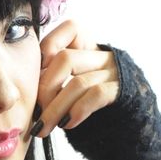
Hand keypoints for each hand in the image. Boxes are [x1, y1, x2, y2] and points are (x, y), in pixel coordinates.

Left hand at [30, 20, 119, 137]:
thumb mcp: (75, 88)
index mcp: (91, 49)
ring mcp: (115, 73)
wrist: (133, 131)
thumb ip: (57, 80)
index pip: (70, 29)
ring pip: (78, 83)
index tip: (35, 77)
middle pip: (65, 59)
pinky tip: (67, 124)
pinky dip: (76, 111)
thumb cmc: (96, 110)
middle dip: (44, 89)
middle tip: (37, 114)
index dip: (47, 48)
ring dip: (55, 109)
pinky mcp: (123, 93)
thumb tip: (28, 92)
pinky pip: (95, 95)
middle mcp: (105, 56)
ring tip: (44, 128)